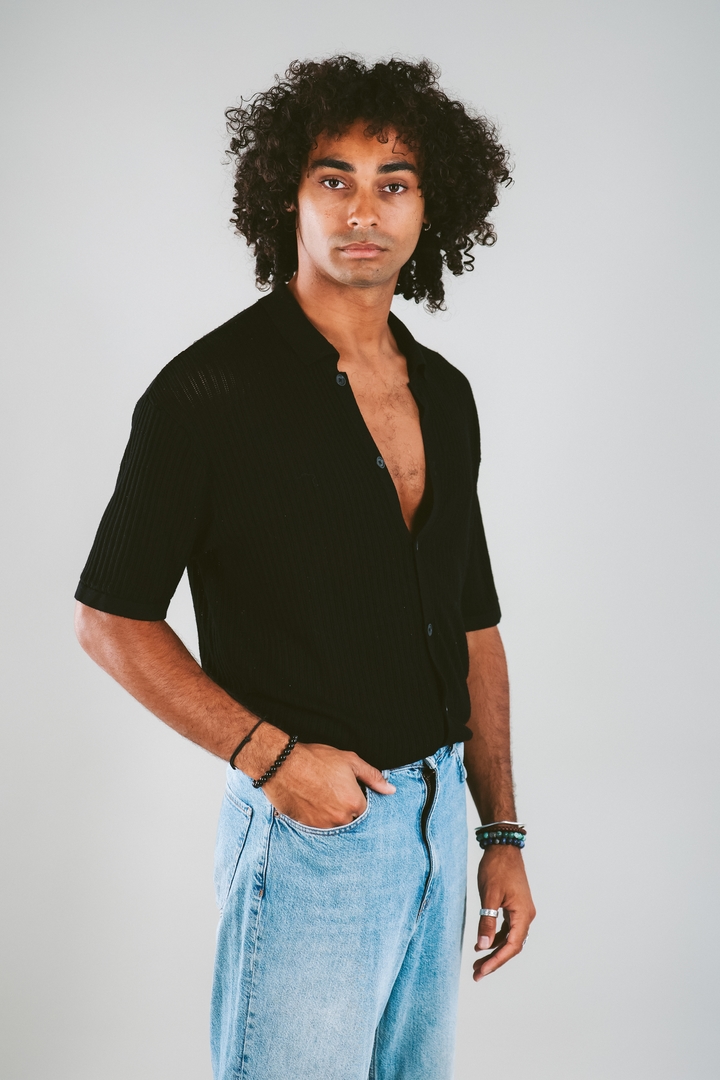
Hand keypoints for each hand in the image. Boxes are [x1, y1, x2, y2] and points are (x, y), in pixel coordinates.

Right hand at [261, 741, 395, 827]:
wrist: (283, 764)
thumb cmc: (316, 759)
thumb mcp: (350, 761)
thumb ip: (373, 777)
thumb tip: (390, 790)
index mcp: (354, 803)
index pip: (364, 811)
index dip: (356, 799)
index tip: (347, 791)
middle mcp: (340, 819)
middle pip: (349, 820)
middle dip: (344, 809)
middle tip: (332, 793)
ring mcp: (322, 825)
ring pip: (333, 826)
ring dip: (330, 815)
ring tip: (320, 796)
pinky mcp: (306, 827)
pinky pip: (317, 827)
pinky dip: (316, 817)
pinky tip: (310, 802)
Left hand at [473, 845, 534, 980]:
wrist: (502, 847)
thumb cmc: (496, 868)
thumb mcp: (489, 895)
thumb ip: (486, 921)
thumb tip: (482, 946)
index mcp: (523, 914)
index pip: (511, 946)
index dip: (496, 961)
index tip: (482, 972)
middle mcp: (525, 915)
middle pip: (511, 946)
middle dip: (495, 961)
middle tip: (477, 974)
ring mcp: (521, 911)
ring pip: (509, 939)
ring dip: (494, 951)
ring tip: (477, 963)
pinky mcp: (514, 906)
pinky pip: (506, 929)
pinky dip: (495, 938)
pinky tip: (481, 944)